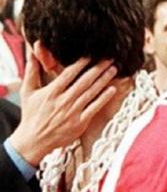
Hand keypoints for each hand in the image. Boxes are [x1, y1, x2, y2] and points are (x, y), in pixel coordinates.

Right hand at [9, 47, 117, 165]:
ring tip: (113, 69)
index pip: (69, 73)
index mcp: (51, 92)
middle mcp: (63, 101)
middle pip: (84, 81)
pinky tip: (112, 89)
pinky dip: (103, 98)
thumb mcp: (28, 91)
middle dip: (98, 68)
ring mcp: (72, 112)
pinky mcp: (79, 123)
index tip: (92, 54)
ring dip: (104, 80)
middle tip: (110, 58)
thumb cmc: (31, 114)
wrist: (33, 141)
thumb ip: (32, 70)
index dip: (82, 63)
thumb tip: (31, 50)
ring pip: (91, 92)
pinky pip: (94, 108)